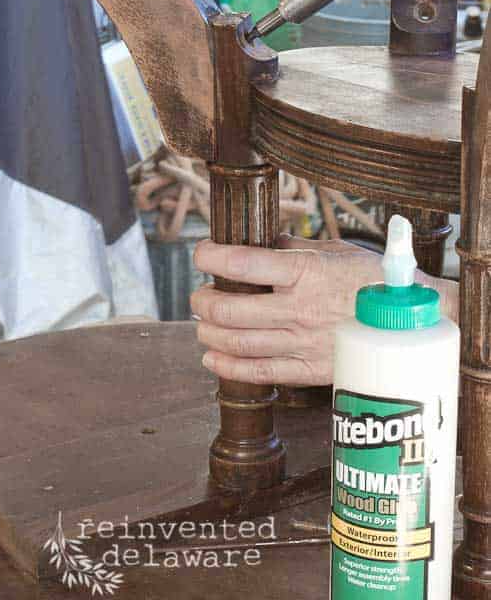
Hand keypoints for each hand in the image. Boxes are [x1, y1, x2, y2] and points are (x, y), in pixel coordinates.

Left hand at [191, 234, 381, 385]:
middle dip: (204, 300)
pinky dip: (228, 366)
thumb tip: (262, 239)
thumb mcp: (335, 250)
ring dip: (210, 332)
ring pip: (238, 342)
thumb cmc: (376, 280)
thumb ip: (293, 247)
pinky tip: (212, 357)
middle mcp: (299, 308)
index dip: (210, 257)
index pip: (242, 263)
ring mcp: (303, 342)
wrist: (412, 323)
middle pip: (230, 308)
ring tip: (203, 323)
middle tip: (199, 295)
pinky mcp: (309, 370)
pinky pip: (259, 372)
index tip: (201, 254)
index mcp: (305, 271)